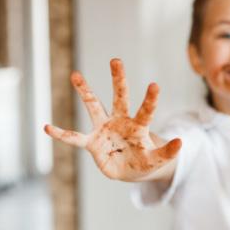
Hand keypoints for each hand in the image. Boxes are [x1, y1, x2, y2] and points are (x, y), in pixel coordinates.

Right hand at [44, 59, 180, 180]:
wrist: (130, 169)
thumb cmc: (144, 161)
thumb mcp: (157, 160)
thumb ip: (167, 152)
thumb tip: (182, 142)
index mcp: (138, 126)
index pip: (146, 110)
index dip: (150, 99)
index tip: (154, 85)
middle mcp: (120, 121)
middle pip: (120, 97)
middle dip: (118, 79)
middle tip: (116, 60)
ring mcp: (104, 129)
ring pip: (93, 106)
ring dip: (85, 91)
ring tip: (76, 74)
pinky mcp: (92, 143)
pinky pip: (74, 138)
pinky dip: (61, 134)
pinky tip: (47, 127)